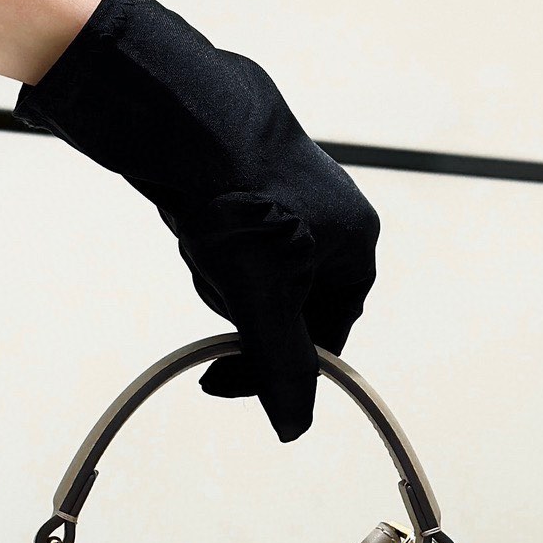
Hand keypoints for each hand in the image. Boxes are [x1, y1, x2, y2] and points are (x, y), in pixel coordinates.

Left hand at [14, 0, 379, 439]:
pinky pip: (235, 239)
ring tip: (203, 238)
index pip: (326, 337)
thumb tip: (293, 428)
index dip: (276, 366)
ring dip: (221, 274)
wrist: (184, 114)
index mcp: (358, 244)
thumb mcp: (263, 301)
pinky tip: (193, 218)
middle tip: (216, 276)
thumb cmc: (236, 201)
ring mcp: (295, 196)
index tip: (220, 377)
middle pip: (287, 307)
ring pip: (255, 275)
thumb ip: (281, 367)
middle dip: (242, 306)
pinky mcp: (253, 179)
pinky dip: (210, 242)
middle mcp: (335, 217)